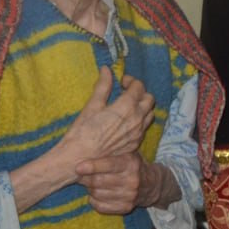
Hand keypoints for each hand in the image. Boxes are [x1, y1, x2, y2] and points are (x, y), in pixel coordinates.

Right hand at [8, 68, 155, 212]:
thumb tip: (106, 69)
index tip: (121, 81)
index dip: (131, 80)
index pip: (139, 86)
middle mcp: (137, 119)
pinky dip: (139, 120)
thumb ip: (103, 86)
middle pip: (149, 98)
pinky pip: (144, 127)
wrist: (78, 159)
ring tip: (127, 106)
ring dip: (142, 106)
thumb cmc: (82, 131)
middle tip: (125, 92)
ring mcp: (137, 133)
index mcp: (127, 107)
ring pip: (150, 114)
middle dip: (139, 92)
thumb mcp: (92, 105)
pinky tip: (125, 122)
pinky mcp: (135, 144)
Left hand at [75, 153, 174, 213]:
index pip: (109, 165)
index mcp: (131, 163)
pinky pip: (100, 206)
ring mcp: (129, 196)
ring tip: (92, 184)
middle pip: (98, 181)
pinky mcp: (126, 208)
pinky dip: (94, 200)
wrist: (151, 184)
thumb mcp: (126, 154)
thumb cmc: (132, 166)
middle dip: (85, 178)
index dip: (92, 166)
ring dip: (90, 189)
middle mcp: (132, 180)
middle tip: (80, 175)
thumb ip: (109, 154)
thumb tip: (83, 154)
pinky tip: (96, 194)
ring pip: (97, 194)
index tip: (78, 168)